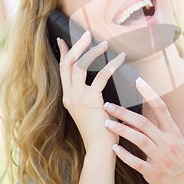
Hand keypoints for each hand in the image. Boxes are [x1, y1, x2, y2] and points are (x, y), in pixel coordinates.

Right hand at [57, 31, 124, 151]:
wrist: (100, 149)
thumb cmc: (101, 131)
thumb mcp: (91, 111)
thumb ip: (91, 96)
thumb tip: (99, 83)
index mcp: (68, 97)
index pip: (63, 70)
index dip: (63, 53)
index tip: (62, 40)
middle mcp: (70, 96)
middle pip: (68, 64)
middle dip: (76, 46)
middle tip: (86, 33)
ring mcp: (78, 98)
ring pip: (80, 66)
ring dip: (92, 52)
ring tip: (104, 42)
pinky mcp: (90, 101)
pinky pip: (100, 76)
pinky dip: (111, 65)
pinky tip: (120, 58)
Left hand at [103, 77, 183, 183]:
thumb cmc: (181, 161)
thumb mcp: (176, 141)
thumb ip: (159, 129)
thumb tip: (138, 117)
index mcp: (173, 132)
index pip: (161, 108)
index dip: (150, 93)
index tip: (138, 80)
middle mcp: (167, 143)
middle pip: (143, 123)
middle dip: (124, 113)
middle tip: (107, 105)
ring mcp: (161, 158)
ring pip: (139, 140)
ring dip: (122, 131)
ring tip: (107, 124)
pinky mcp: (154, 173)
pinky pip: (137, 163)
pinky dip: (125, 155)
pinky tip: (114, 149)